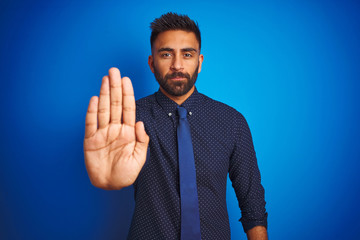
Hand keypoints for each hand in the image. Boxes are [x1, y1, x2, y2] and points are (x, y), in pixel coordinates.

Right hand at [84, 67, 148, 189]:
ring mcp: (102, 133)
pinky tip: (94, 98)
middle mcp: (115, 128)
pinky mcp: (91, 140)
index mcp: (128, 132)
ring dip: (104, 94)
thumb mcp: (139, 158)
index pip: (128, 108)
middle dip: (115, 87)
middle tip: (114, 71)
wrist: (110, 185)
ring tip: (105, 79)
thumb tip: (141, 123)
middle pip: (115, 104)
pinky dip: (91, 111)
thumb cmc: (126, 173)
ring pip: (103, 109)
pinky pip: (91, 123)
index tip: (127, 80)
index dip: (127, 94)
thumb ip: (142, 140)